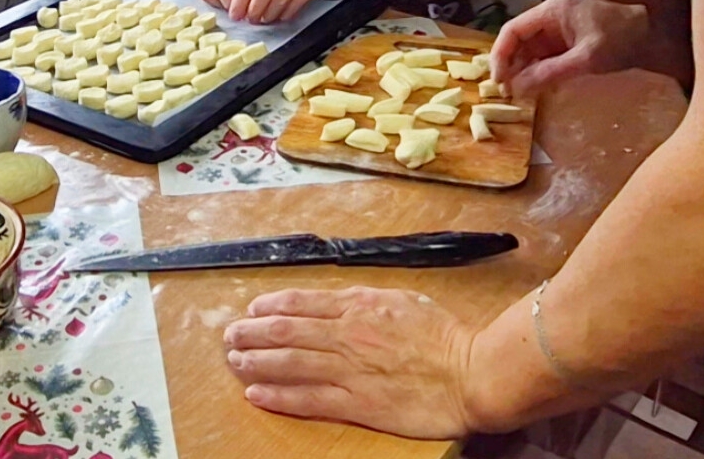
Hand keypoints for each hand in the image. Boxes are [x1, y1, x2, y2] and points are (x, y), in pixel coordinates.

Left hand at [225, 287, 480, 438]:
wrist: (472, 372)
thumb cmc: (447, 337)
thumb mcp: (406, 300)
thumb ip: (370, 301)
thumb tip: (345, 300)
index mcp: (360, 305)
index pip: (303, 302)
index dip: (271, 305)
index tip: (252, 310)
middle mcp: (348, 333)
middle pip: (286, 330)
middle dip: (252, 332)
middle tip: (231, 335)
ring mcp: (350, 369)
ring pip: (290, 362)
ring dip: (256, 360)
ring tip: (234, 360)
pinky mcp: (358, 403)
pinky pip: (308, 399)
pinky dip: (277, 395)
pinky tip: (255, 392)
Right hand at [490, 0, 654, 96]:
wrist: (653, 36)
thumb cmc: (620, 39)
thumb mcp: (586, 58)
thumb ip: (551, 72)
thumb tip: (519, 88)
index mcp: (551, 12)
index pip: (512, 30)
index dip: (500, 55)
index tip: (498, 80)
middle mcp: (550, 19)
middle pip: (518, 41)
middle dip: (509, 66)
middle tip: (506, 93)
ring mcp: (559, 32)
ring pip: (530, 52)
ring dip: (522, 72)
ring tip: (518, 95)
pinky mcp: (569, 45)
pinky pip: (544, 58)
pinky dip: (537, 73)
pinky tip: (534, 89)